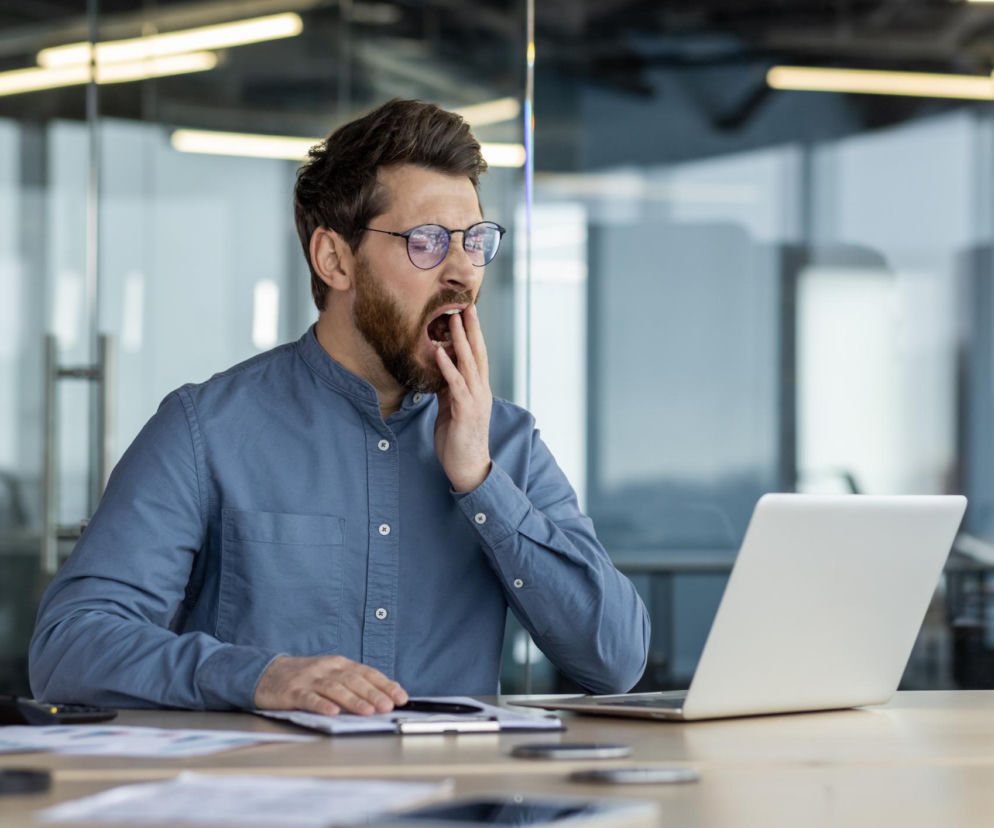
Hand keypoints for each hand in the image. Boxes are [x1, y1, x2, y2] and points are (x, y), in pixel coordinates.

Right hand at [254, 655, 407, 715]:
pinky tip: (333, 712)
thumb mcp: (330, 675)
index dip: (385, 684)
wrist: (267, 673)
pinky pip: (309, 698)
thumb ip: (351, 685)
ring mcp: (309, 679)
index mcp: (339, 664)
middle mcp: (327, 668)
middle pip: (354, 680)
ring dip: (353, 700)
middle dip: (374, 694)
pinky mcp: (292, 692)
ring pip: (335, 688)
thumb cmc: (305, 678)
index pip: (367, 673)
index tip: (401, 697)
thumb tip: (381, 699)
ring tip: (368, 711)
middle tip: (388, 707)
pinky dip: (322, 705)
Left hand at [434, 304, 492, 491]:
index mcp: (478, 390)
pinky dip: (447, 367)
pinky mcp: (466, 411)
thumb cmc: (458, 440)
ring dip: (460, 341)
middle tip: (466, 305)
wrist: (469, 468)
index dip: (472, 334)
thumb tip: (440, 370)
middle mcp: (481, 391)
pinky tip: (439, 353)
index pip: (477, 356)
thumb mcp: (450, 409)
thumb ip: (448, 389)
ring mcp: (476, 400)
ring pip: (469, 364)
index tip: (466, 313)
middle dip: (471, 329)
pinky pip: (456, 385)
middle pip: (478, 353)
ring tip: (453, 320)